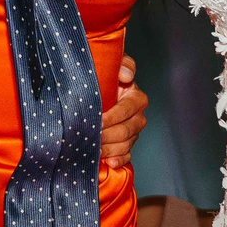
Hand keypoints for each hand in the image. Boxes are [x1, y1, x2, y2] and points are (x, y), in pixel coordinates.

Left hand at [99, 55, 144, 170]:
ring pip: (124, 145)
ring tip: (92, 149)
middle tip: (88, 137)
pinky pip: (126, 156)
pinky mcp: (127, 145)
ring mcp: (134, 133)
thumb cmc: (105, 77)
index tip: (95, 121)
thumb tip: (127, 76)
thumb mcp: (112, 65)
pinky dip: (118, 160)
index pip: (126, 110)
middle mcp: (138, 117)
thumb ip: (122, 64)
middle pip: (125, 131)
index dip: (111, 117)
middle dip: (106, 135)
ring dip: (108, 149)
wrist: (98, 93)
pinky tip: (109, 162)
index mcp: (136, 98)